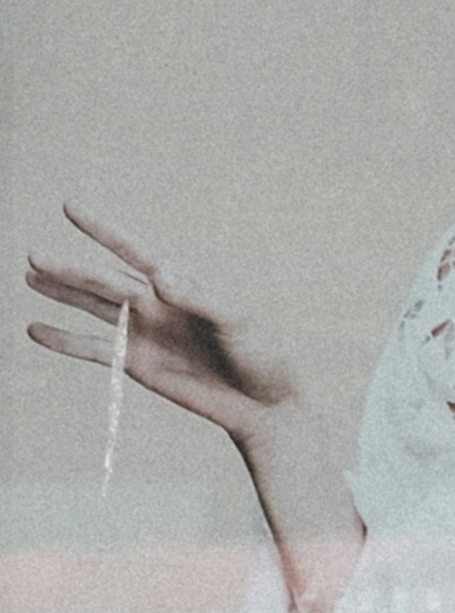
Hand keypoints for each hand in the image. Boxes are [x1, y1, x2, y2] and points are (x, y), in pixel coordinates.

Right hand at [26, 209, 307, 455]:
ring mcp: (144, 333)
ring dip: (62, 293)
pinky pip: (94, 349)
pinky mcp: (137, 363)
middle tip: (34, 254)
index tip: (71, 207)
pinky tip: (35, 330)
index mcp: (183, 285)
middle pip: (105, 281)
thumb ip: (200, 298)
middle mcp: (157, 303)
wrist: (266, 405)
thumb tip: (159, 275)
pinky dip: (65, 341)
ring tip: (30, 276)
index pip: (136, 252)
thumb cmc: (263, 356)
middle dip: (71, 269)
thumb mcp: (240, 322)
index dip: (104, 230)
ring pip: (94, 308)